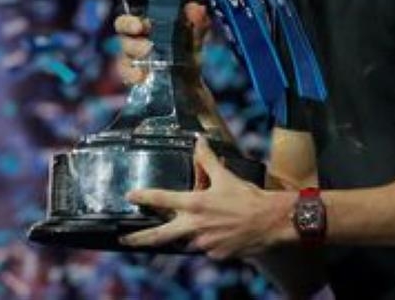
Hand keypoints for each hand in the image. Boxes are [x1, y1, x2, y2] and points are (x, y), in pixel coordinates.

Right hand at [108, 0, 209, 85]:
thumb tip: (195, 8)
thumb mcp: (197, 33)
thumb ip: (197, 21)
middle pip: (122, 22)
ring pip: (124, 45)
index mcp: (149, 13)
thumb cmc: (188, 48)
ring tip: (148, 50)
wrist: (190, 81)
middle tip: (140, 27)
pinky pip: (125, 70)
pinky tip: (141, 75)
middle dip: (128, 23)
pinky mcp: (131, 71)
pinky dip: (131, 73)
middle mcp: (137, 29)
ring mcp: (132, 50)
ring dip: (134, 47)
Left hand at [120, 136, 296, 259]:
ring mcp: (204, 243)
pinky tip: (219, 231)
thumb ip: (207, 159)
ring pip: (186, 240)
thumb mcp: (225, 175)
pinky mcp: (215, 254)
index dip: (144, 196)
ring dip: (185, 235)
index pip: (162, 199)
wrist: (270, 222)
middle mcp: (195, 226)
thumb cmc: (247, 197)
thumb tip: (199, 140)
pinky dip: (207, 240)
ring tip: (197, 226)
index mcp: (195, 203)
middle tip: (124, 240)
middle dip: (139, 238)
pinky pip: (205, 248)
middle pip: (160, 235)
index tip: (130, 196)